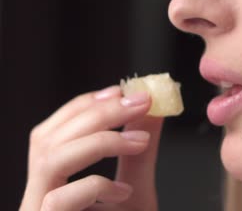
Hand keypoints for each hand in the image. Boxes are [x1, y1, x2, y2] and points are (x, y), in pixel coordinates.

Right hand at [19, 86, 163, 210]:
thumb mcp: (135, 191)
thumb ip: (138, 156)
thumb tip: (152, 113)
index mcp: (52, 183)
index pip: (53, 132)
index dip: (84, 106)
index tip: (118, 91)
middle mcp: (39, 195)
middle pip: (49, 139)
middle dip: (99, 114)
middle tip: (141, 102)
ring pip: (50, 160)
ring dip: (101, 141)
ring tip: (141, 141)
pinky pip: (59, 198)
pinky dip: (96, 186)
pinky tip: (123, 191)